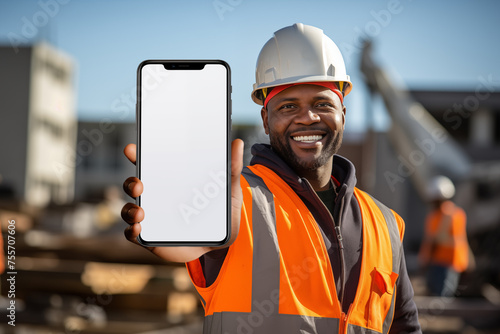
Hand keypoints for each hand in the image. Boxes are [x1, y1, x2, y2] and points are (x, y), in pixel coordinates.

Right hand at [121, 139, 243, 262]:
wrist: (220, 243)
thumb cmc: (221, 213)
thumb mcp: (229, 191)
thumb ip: (232, 169)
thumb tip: (238, 143)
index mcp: (170, 181)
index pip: (148, 164)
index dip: (136, 155)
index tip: (131, 149)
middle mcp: (156, 197)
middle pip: (134, 185)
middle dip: (131, 182)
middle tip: (140, 184)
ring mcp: (151, 217)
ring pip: (129, 209)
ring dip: (130, 209)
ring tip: (141, 212)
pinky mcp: (151, 238)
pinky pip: (133, 234)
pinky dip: (132, 231)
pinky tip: (138, 229)